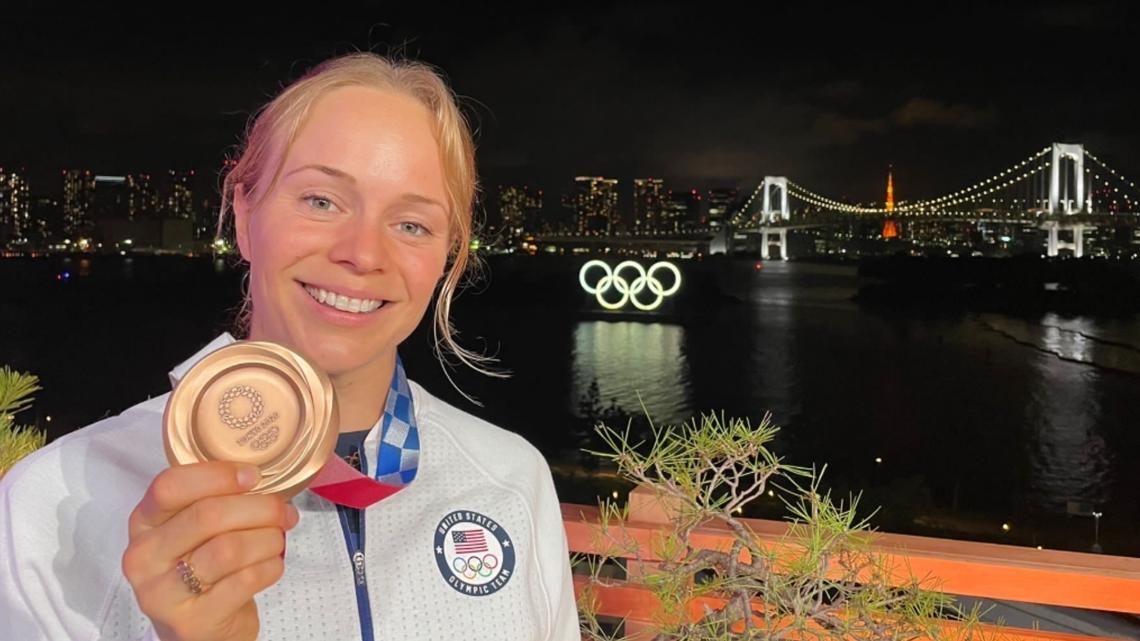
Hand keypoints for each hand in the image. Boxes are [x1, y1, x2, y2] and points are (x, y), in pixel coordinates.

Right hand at [122, 462, 299, 640]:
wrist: (199, 629)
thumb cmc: (202, 568)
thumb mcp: (194, 531)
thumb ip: (214, 500)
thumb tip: (261, 477)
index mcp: (143, 523)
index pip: (170, 485)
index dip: (218, 475)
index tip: (253, 476)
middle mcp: (144, 556)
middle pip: (207, 515)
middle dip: (259, 508)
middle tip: (284, 512)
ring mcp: (163, 593)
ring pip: (229, 549)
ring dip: (268, 539)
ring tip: (278, 539)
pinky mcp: (192, 620)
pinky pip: (244, 580)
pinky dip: (270, 566)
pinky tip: (272, 565)